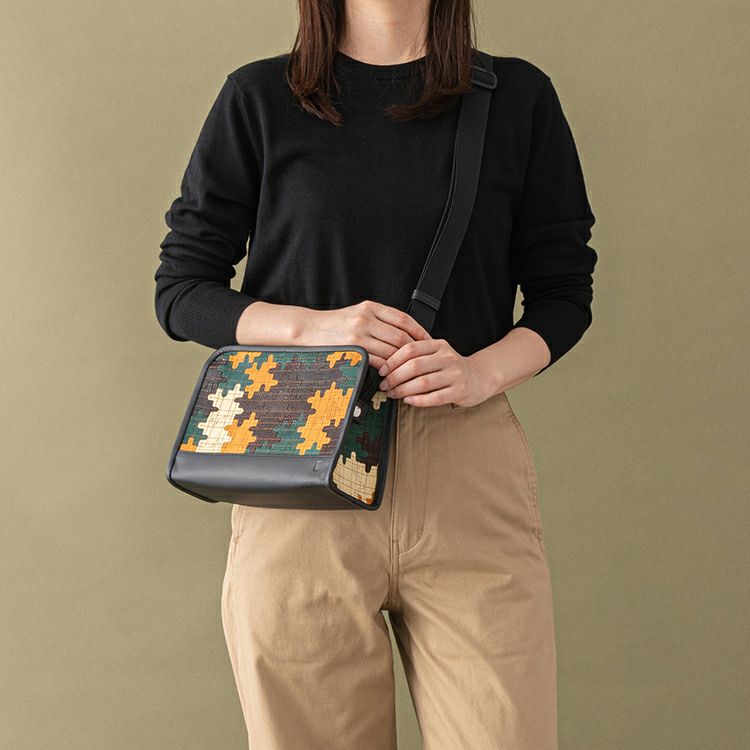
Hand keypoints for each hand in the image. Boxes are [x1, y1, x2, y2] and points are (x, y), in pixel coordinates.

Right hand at [298, 300, 432, 370]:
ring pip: (391, 350)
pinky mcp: (352, 349)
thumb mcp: (358, 313)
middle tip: (422, 360)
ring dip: (401, 363)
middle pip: (400, 337)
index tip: (428, 341)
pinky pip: (377, 361)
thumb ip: (380, 320)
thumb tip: (405, 333)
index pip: (403, 319)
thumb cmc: (335, 324)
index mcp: (371, 308)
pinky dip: (387, 368)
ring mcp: (359, 334)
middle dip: (414, 350)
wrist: (309, 329)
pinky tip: (391, 374)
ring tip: (408, 370)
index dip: (419, 332)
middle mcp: (366, 319)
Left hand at [377, 338, 497, 407]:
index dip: (393, 360)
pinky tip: (409, 401)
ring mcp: (455, 374)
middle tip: (384, 385)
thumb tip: (386, 366)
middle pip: (414, 366)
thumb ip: (416, 356)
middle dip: (395, 377)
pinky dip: (419, 400)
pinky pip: (435, 397)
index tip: (382, 370)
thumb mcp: (436, 354)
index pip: (410, 349)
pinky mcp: (459, 390)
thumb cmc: (451, 368)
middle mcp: (447, 357)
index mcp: (438, 345)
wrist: (480, 377)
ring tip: (393, 394)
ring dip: (403, 390)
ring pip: (423, 382)